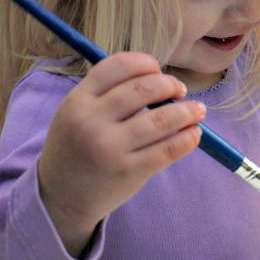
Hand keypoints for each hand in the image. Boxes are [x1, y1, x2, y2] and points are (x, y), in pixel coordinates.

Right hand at [38, 52, 205, 257]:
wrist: (61, 195)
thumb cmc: (76, 147)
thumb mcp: (75, 112)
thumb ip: (106, 93)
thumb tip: (158, 78)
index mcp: (78, 100)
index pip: (117, 66)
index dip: (144, 63)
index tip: (158, 70)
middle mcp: (92, 122)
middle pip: (143, 88)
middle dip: (170, 84)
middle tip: (180, 90)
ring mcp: (111, 148)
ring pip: (161, 120)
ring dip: (187, 111)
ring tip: (198, 110)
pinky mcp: (129, 172)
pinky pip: (168, 149)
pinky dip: (188, 138)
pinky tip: (194, 133)